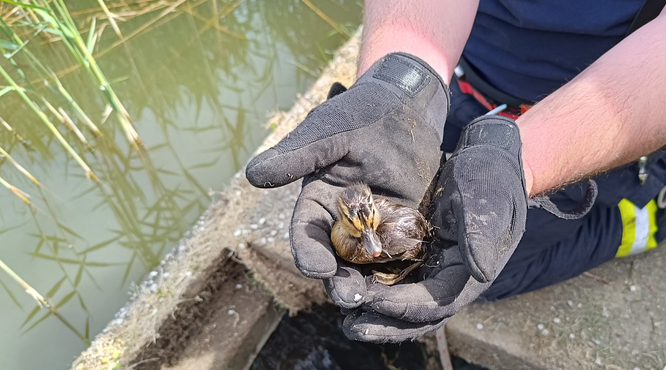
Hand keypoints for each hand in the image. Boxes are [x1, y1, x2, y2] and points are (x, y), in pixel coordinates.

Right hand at [245, 53, 448, 304]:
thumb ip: (297, 155)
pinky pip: (402, 254)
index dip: (308, 253)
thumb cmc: (360, 113)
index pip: (306, 233)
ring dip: (370, 284)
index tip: (317, 268)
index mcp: (316, 201)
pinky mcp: (404, 228)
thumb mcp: (328, 131)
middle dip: (339, 280)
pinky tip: (410, 285)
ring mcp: (375, 228)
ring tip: (376, 301)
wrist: (407, 105)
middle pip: (335, 258)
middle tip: (349, 297)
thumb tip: (252, 176)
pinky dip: (403, 270)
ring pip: (368, 264)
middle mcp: (341, 221)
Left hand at [341, 116, 528, 341]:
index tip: (372, 301)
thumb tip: (481, 274)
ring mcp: (431, 270)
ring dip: (375, 313)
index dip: (404, 307)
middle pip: (417, 316)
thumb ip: (480, 235)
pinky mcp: (415, 256)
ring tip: (345, 318)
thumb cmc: (488, 178)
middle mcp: (449, 278)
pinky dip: (372, 287)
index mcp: (467, 272)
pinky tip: (347, 285)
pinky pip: (393, 281)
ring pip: (402, 303)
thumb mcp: (487, 200)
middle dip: (385, 323)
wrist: (485, 160)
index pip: (436, 303)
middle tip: (352, 327)